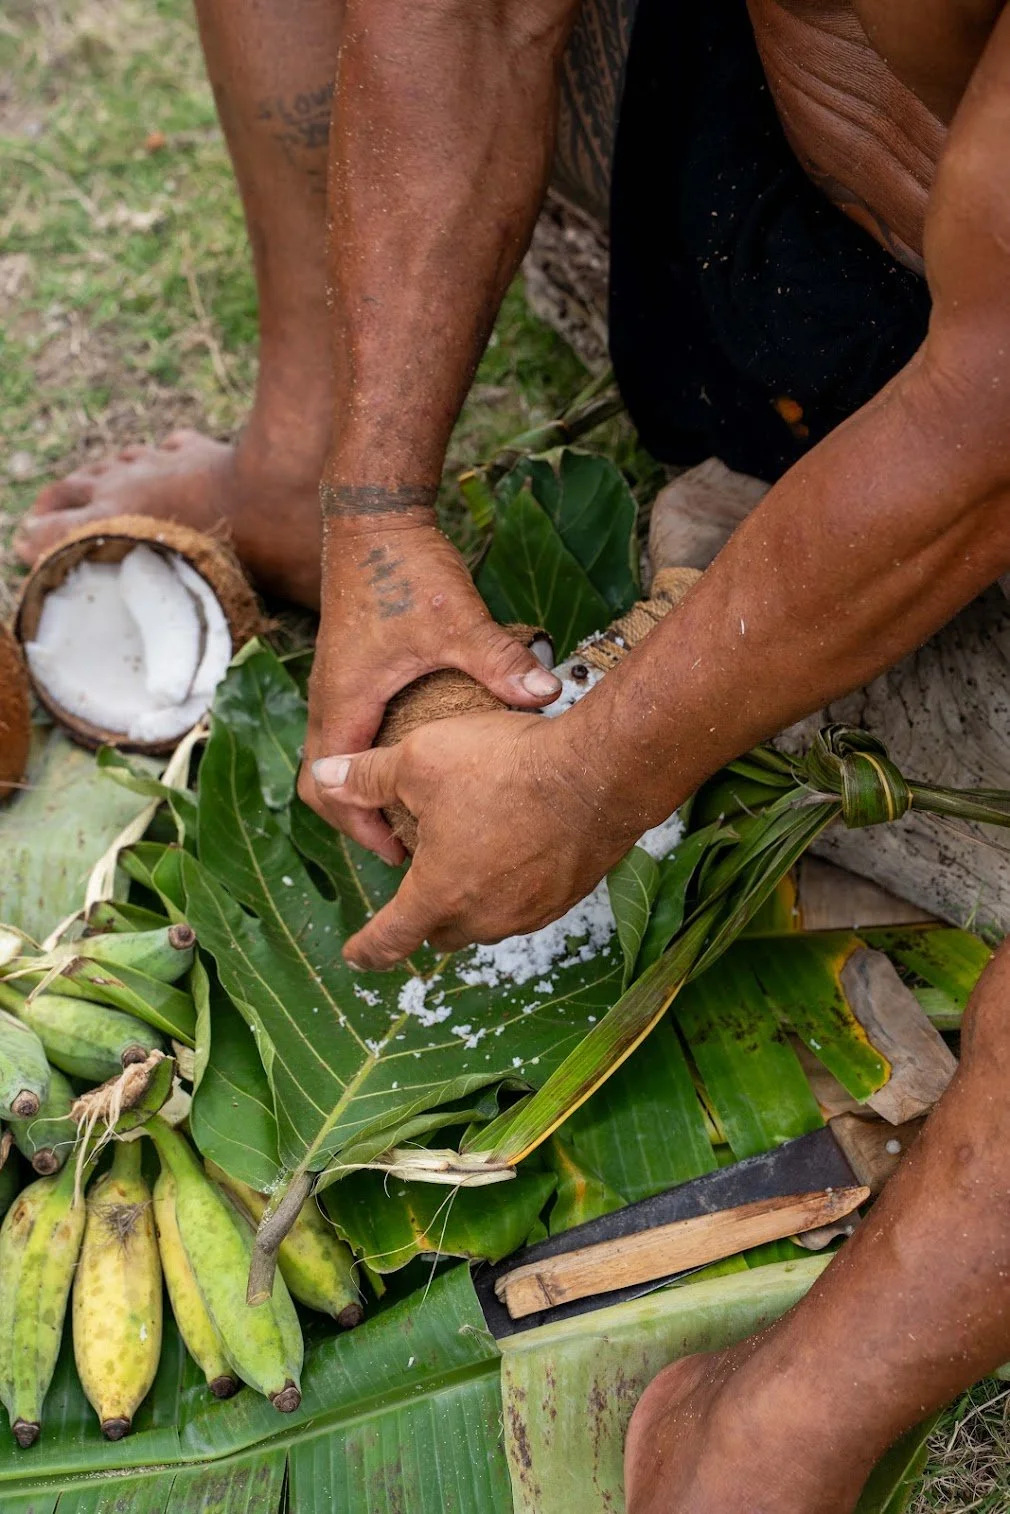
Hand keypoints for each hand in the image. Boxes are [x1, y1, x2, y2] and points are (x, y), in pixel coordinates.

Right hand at [298, 516, 560, 861]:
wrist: (374, 518)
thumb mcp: (458, 621)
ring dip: (363, 791)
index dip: (359, 827)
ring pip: (333, 758)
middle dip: (357, 820)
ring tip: (412, 817)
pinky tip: (415, 765)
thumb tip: (546, 694)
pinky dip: (370, 760)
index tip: (400, 854)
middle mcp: (331, 698)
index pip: (331, 786)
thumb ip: (499, 661)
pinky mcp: (350, 670)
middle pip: (322, 782)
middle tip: (407, 845)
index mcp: (346, 700)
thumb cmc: (405, 568)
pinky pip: (347, 732)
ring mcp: (337, 685)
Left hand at [310, 708, 641, 969]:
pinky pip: (525, 904)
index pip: (390, 939)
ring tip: (471, 854)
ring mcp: (529, 911)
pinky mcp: (566, 896)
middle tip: (420, 881)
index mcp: (438, 894)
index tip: (355, 956)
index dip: (367, 949)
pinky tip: (516, 846)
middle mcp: (484, 916)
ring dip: (472, 898)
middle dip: (424, 916)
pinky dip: (511, 886)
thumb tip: (324, 779)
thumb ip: (367, 776)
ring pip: (486, 919)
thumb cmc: (506, 767)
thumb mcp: (420, 758)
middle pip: (440, 932)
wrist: (600, 773)